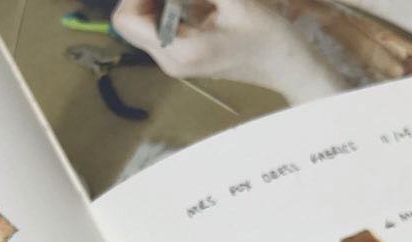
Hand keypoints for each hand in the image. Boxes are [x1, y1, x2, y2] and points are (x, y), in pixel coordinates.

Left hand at [111, 0, 347, 103]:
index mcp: (177, 52)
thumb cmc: (267, 36)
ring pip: (144, 19)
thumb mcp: (234, 0)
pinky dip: (171, 4)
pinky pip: (161, 23)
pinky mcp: (182, 53)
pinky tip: (200, 2)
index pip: (125, 19)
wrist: (286, 66)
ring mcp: (174, 59)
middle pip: (131, 19)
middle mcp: (169, 59)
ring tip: (200, 0)